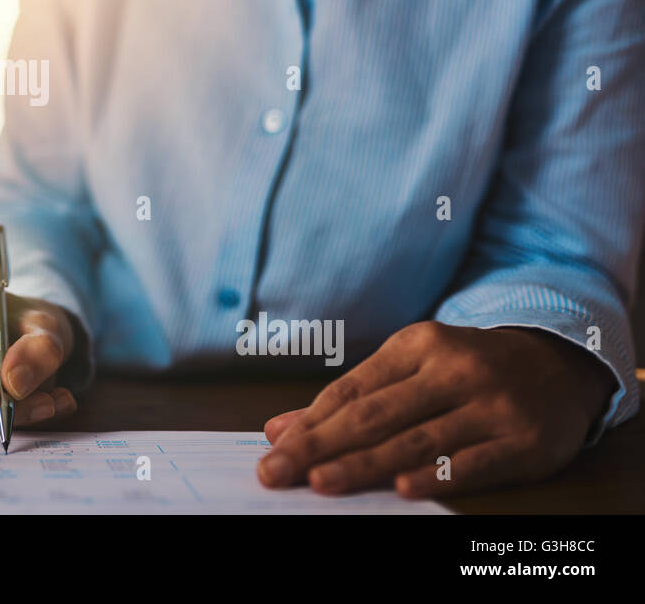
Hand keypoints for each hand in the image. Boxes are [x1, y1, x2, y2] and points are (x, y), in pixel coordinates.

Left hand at [257, 321, 615, 497]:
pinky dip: (436, 477)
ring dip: (365, 464)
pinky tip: (402, 490)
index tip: (274, 450)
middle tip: (277, 471)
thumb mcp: (412, 368)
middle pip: (376, 414)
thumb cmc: (467, 371)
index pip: (353, 389)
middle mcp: (454, 369)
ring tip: (321, 482)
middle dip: (321, 446)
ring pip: (417, 440)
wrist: (560, 364)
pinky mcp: (524, 441)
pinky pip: (473, 463)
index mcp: (419, 344)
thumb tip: (279, 429)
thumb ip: (350, 399)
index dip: (310, 423)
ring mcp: (492, 405)